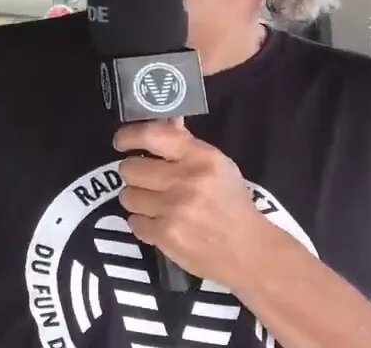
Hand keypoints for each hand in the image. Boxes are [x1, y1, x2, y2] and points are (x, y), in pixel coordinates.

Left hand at [114, 119, 266, 288]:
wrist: (250, 252)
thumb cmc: (231, 204)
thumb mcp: (217, 166)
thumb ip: (186, 143)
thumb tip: (166, 119)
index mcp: (200, 158)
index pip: (151, 135)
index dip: (128, 136)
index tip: (121, 142)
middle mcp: (185, 180)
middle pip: (129, 168)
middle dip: (134, 175)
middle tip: (147, 181)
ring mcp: (174, 209)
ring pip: (127, 196)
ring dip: (137, 200)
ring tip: (155, 205)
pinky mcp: (165, 236)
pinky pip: (134, 222)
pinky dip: (144, 224)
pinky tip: (160, 224)